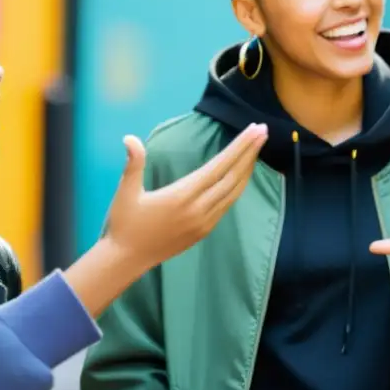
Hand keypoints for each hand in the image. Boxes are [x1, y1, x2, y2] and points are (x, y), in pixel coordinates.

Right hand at [104, 123, 267, 268]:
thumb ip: (133, 164)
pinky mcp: (204, 231)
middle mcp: (199, 209)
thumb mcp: (125, 192)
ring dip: (247, 169)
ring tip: (256, 149)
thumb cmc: (124, 224)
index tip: (254, 129)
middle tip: (264, 130)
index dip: (239, 147)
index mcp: (182, 196)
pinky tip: (241, 176)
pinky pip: (227, 205)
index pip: (219, 166)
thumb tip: (129, 137)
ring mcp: (204, 222)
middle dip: (250, 152)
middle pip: (233, 176)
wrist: (127, 260)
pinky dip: (238, 186)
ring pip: (234, 192)